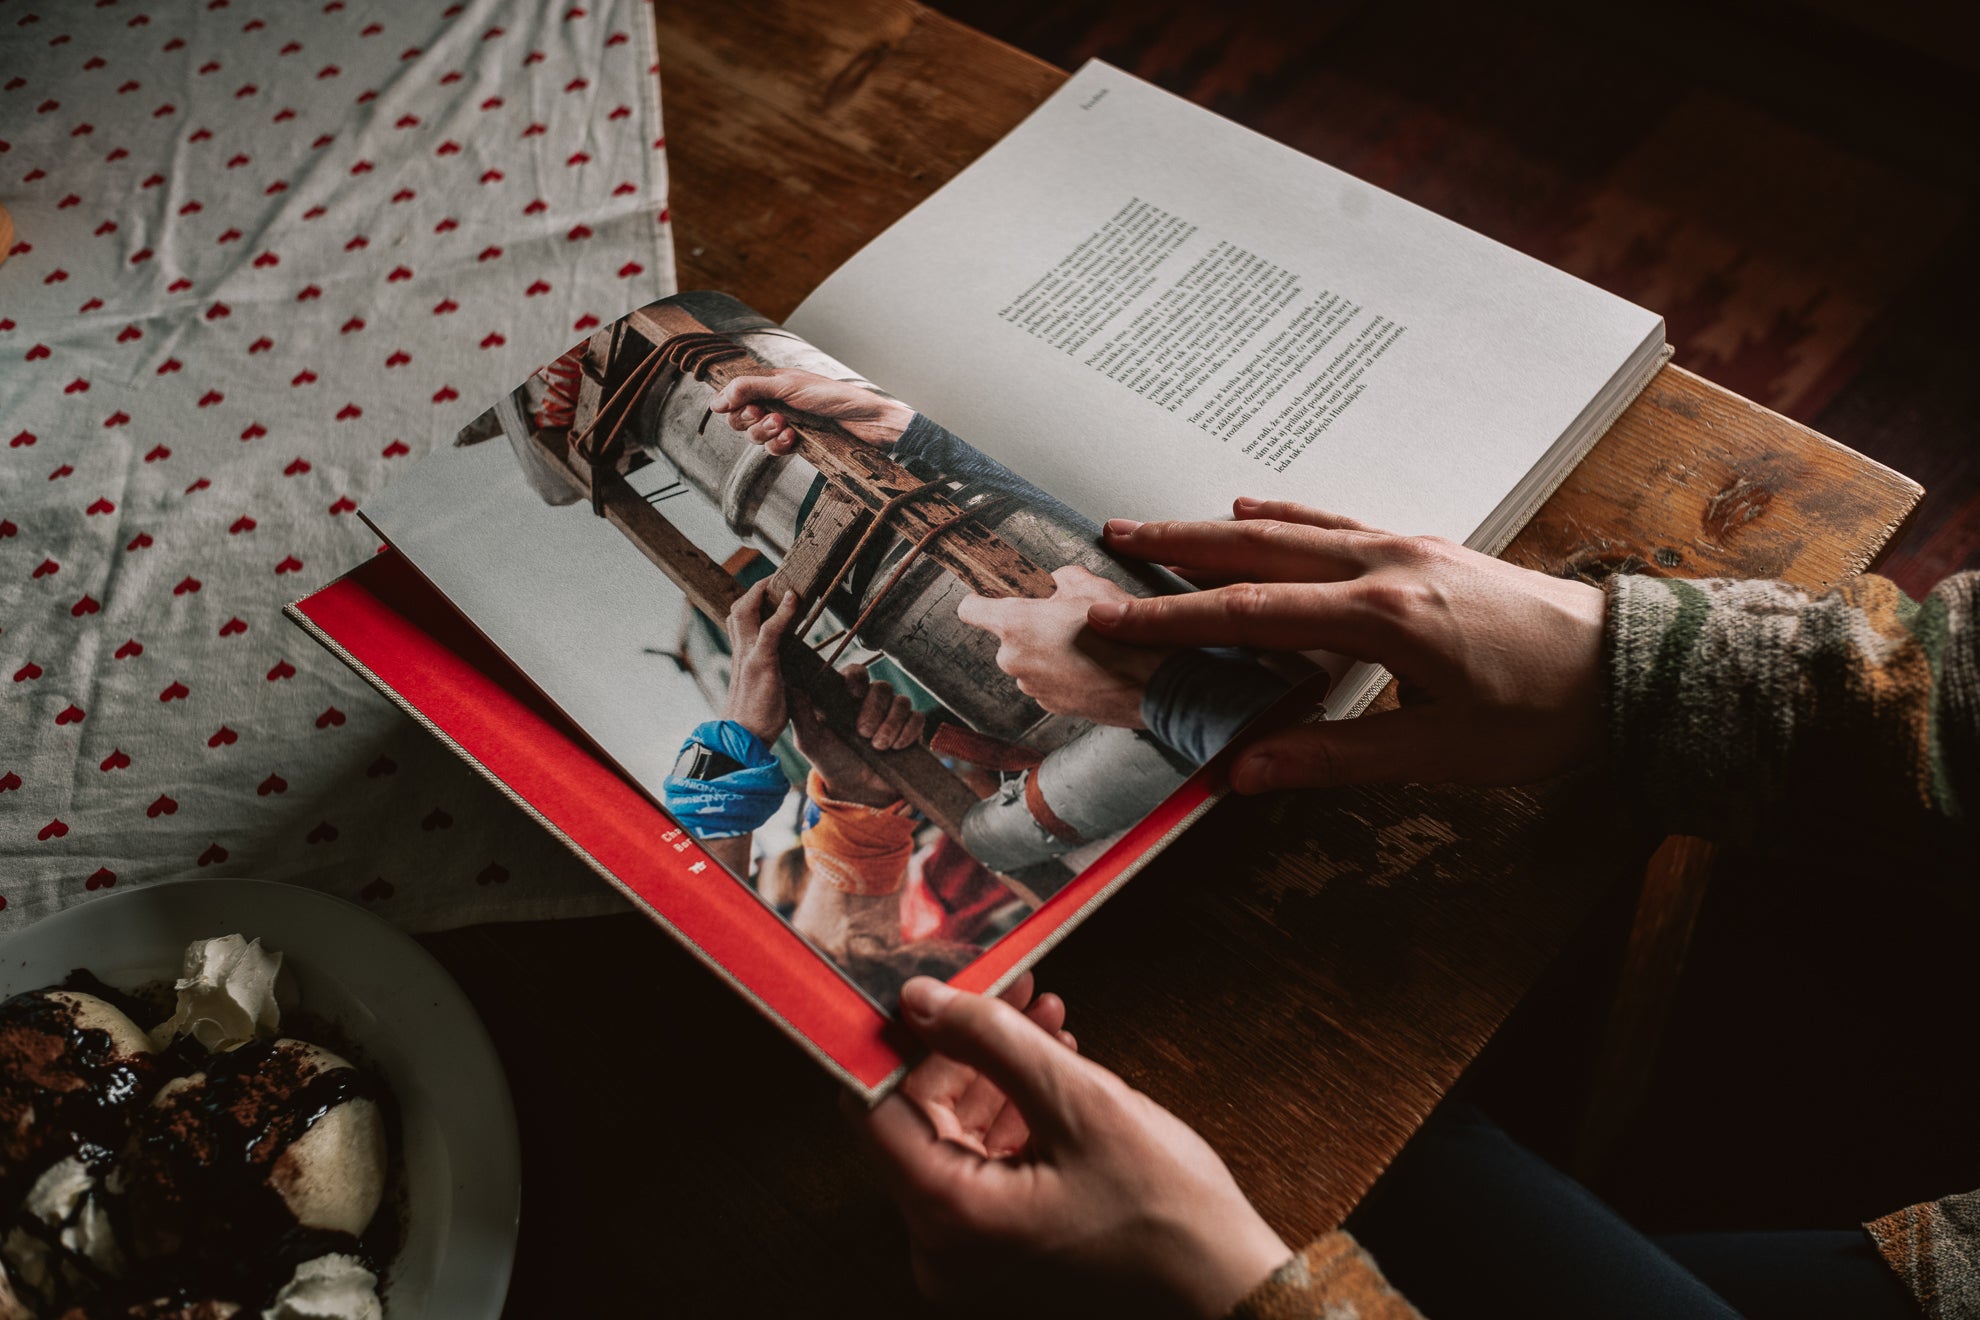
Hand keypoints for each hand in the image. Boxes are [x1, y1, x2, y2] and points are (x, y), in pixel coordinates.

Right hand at [710, 367, 914, 454]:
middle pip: (740, 419)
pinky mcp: (796, 442)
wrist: (867, 422)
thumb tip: (715, 400)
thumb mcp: (787, 386)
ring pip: (756, 436)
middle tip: (771, 416)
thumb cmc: (833, 396)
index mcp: (771, 383)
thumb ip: (749, 389)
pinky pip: (774, 450)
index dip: (732, 404)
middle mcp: (775, 402)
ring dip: (766, 433)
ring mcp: (785, 423)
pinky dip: (780, 445)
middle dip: (750, 420)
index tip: (744, 406)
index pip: (736, 395)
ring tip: (786, 426)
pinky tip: (794, 438)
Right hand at [720, 580, 800, 744]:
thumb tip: (791, 675)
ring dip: (765, 592)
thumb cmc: (757, 720)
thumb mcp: (765, 690)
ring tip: (785, 582)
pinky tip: (793, 599)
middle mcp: (741, 652)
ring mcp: (748, 656)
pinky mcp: (760, 664)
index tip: (770, 592)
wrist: (743, 739)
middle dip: (756, 590)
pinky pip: (770, 630)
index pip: (739, 620)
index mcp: (742, 657)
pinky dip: (782, 611)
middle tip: (777, 580)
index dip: (752, 602)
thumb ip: (773, 675)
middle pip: (738, 609)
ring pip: (747, 611)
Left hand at [789, 664, 926, 807]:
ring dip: (891, 724)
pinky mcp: (910, 728)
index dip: (858, 678)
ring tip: (879, 746)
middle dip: (874, 710)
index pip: (856, 672)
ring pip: (901, 702)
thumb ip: (801, 713)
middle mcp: (872, 701)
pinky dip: (908, 731)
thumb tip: (792, 685)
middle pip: (882, 687)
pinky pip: (917, 718)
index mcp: (847, 696)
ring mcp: (893, 713)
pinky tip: (896, 747)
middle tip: (864, 733)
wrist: (856, 790)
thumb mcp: (810, 740)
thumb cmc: (831, 761)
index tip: (853, 694)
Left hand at [849, 977, 1289, 1318]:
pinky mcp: (997, 1246)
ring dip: (994, 1070)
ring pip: (954, 1134)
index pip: (874, 1108)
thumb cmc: (1163, 1210)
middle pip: (917, 1118)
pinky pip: (982, 1162)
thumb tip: (919, 998)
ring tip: (1044, 1019)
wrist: (1222, 1284)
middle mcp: (940, 1245)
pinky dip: (1012, 1112)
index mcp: (948, 1214)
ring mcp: (968, 1251)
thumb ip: (990, 1040)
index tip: (932, 988)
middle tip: (1012, 991)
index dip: (900, 1039)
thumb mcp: (1078, 1101)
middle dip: (964, 1046)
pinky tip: (1052, 1066)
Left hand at [955, 567, 1172, 728]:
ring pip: (1030, 660)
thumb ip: (1063, 577)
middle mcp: (1015, 659)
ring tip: (1086, 644)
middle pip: (1008, 637)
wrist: (1152, 684)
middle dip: (1031, 626)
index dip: (979, 599)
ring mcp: (1032, 686)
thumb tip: (1058, 579)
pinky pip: (1048, 681)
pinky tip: (1092, 664)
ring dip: (1048, 651)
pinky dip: (1062, 673)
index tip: (986, 598)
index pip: (971, 609)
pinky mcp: (1051, 706)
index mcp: (1015, 624)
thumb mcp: (1093, 586)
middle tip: (1065, 618)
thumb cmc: (1121, 633)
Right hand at [1090, 497, 1605, 791]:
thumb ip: (1335, 758)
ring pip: (1290, 530)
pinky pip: (1333, 523)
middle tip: (1107, 539)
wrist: (1628, 667)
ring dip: (1216, 527)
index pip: (1251, 613)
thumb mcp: (1440, 756)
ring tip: (1156, 527)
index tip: (1112, 618)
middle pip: (1256, 552)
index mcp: (1384, 617)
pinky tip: (1254, 512)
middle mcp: (1387, 566)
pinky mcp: (1424, 548)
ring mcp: (1406, 547)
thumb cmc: (1544, 716)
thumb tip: (1243, 773)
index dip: (1172, 618)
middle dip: (1175, 549)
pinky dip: (1282, 519)